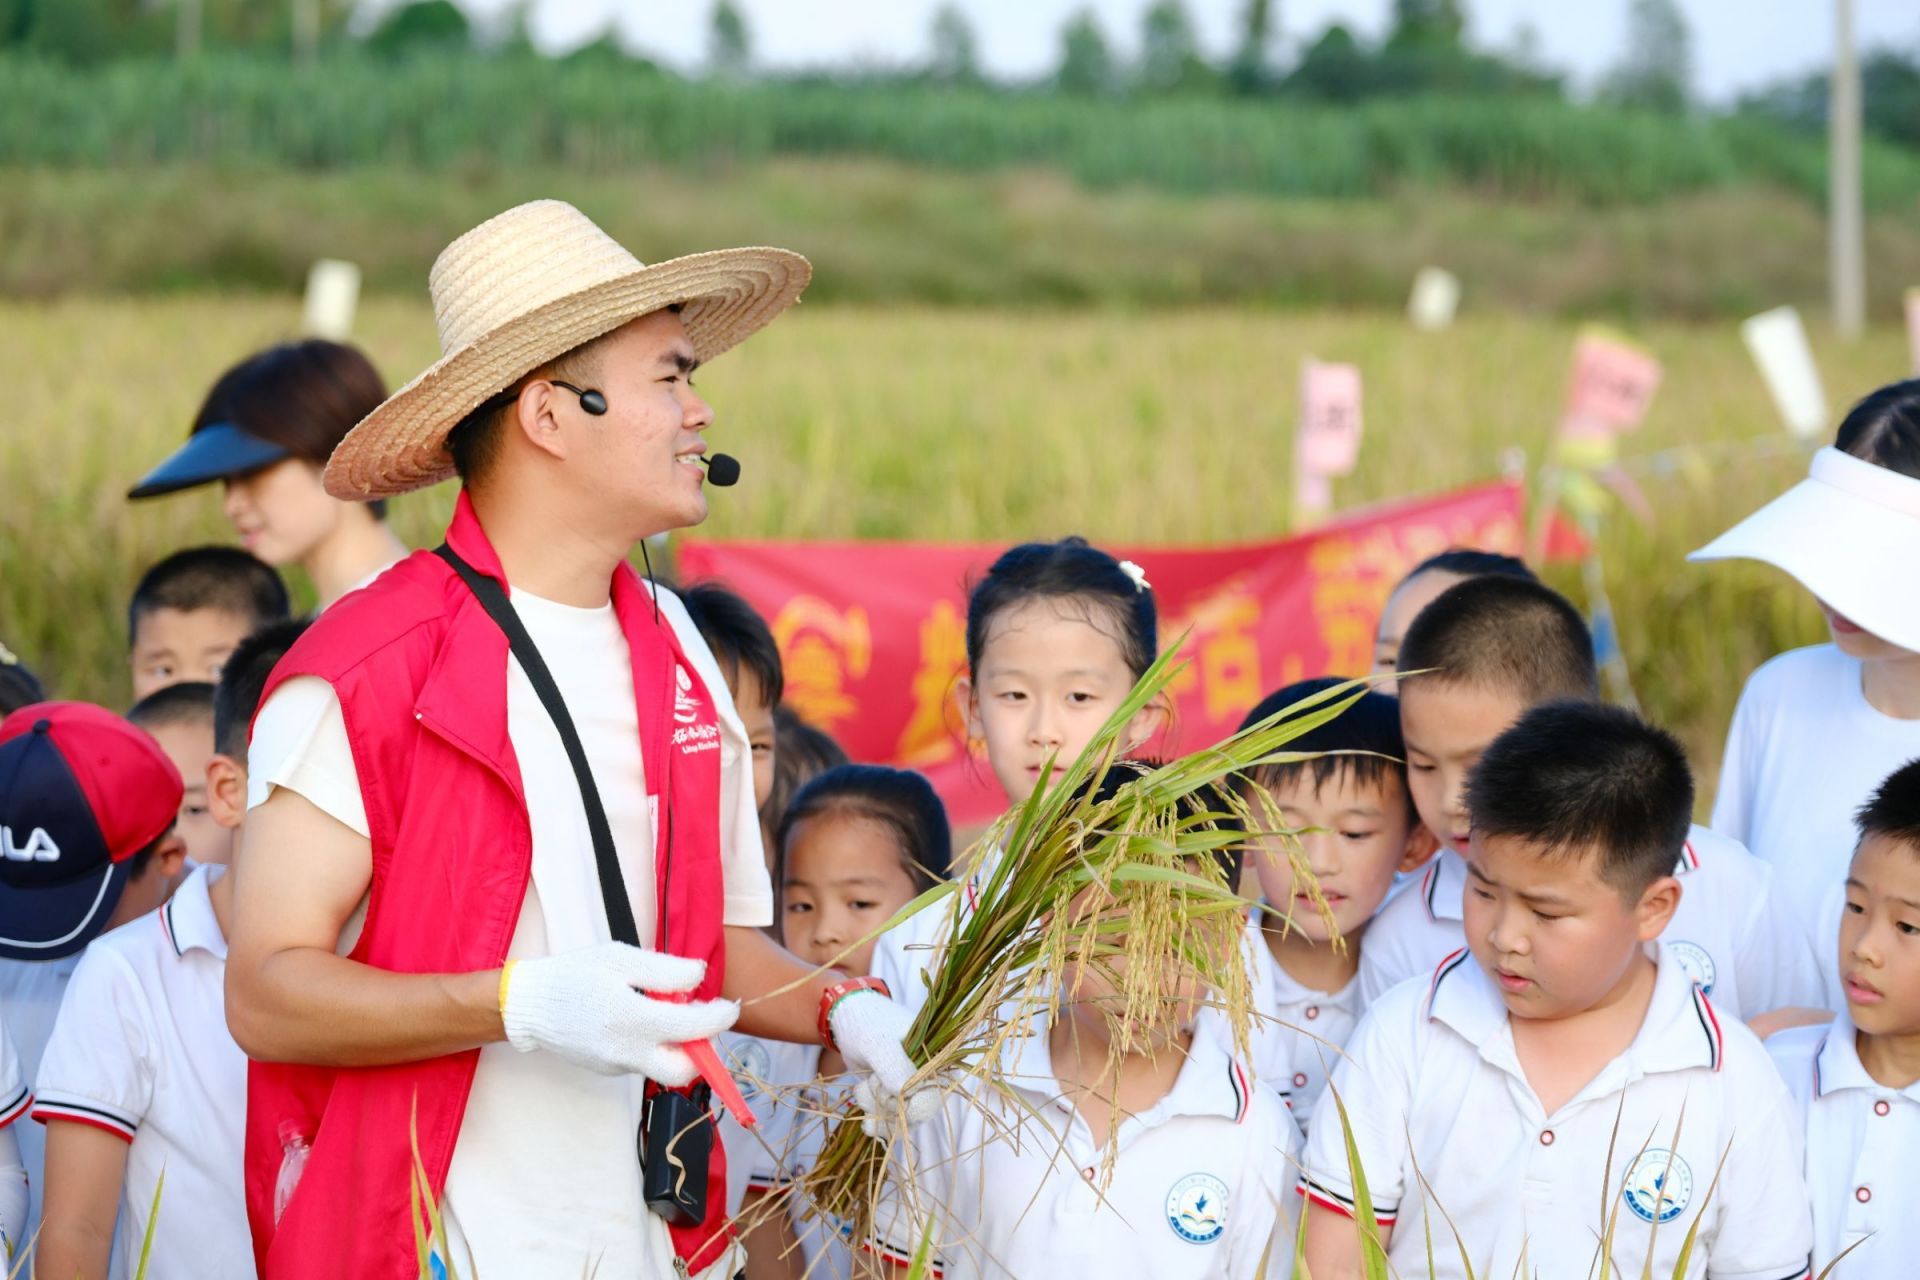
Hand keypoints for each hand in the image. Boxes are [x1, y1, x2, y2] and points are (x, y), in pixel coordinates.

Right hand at [501, 942, 737, 1082]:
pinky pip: (641, 1061)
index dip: (720, 1018)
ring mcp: (617, 1066)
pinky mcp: (607, 1069)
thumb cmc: (575, 974)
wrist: (527, 1004)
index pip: (694, 1029)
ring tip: (662, 1010)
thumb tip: (700, 978)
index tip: (729, 1006)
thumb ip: (665, 971)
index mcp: (634, 1021)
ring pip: (662, 1067)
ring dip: (676, 1045)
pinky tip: (637, 1018)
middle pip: (684, 1072)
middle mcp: (628, 1052)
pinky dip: (652, 1044)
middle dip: (702, 1050)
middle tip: (698, 1020)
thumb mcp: (621, 959)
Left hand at [828, 990, 940, 1136]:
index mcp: (939, 1056)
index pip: (934, 1095)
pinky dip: (879, 1121)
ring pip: (904, 1119)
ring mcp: (916, 1087)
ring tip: (861, 1088)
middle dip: (889, 1105)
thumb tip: (910, 1095)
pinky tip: (867, 1121)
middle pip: (919, 1112)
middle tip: (869, 1081)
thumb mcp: (877, 1041)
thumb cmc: (867, 1022)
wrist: (848, 1019)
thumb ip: (893, 1066)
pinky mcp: (899, 1095)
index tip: (884, 1089)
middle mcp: (932, 1074)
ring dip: (878, 1110)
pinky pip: (895, 1120)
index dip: (909, 1103)